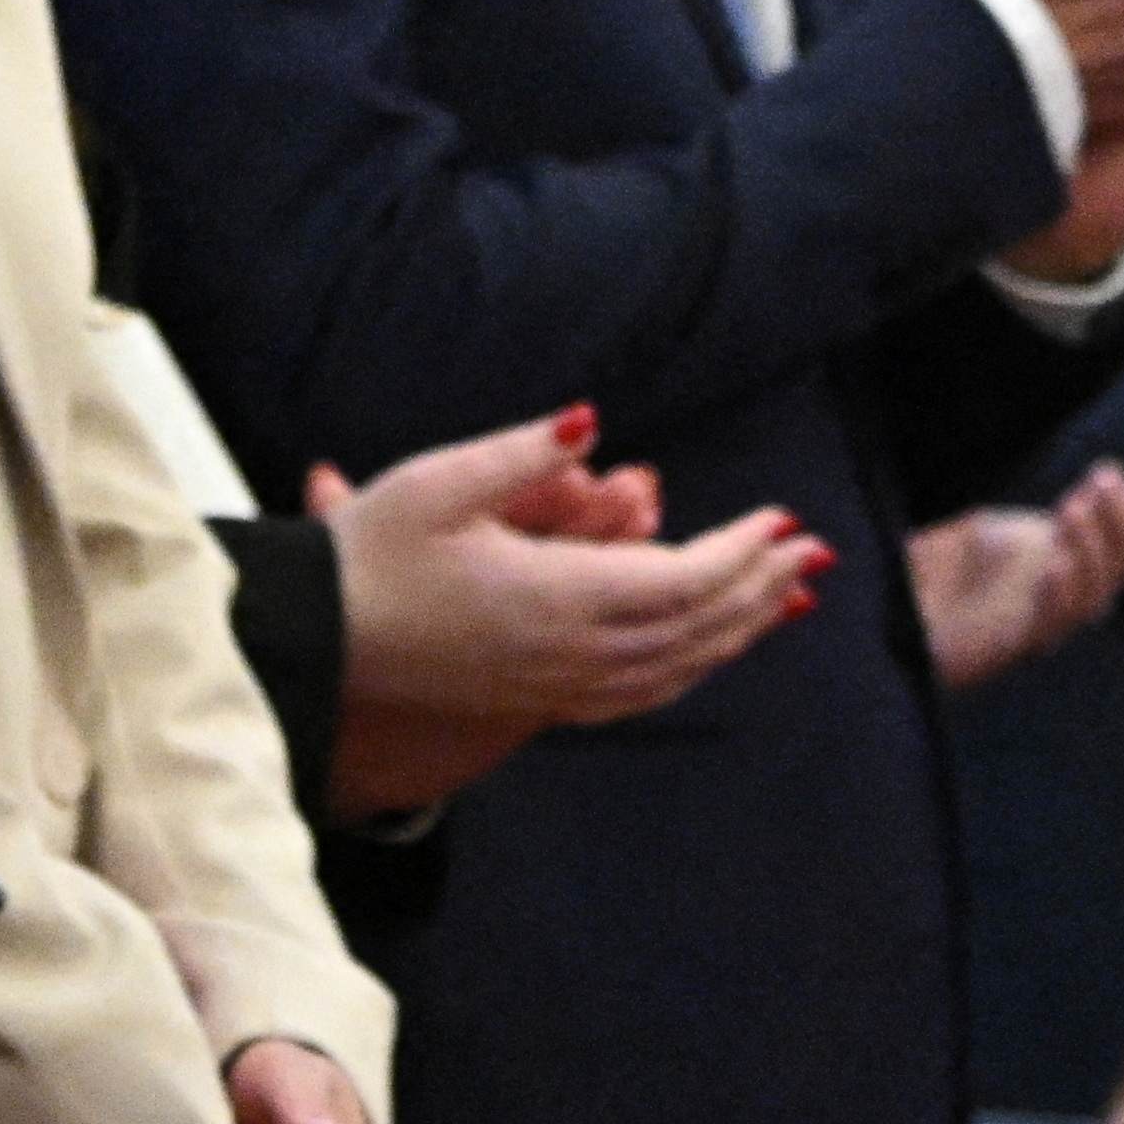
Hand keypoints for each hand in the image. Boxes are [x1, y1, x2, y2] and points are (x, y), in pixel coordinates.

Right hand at [313, 416, 823, 813]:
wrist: (311, 648)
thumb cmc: (365, 558)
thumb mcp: (434, 483)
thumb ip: (521, 451)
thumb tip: (594, 421)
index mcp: (553, 597)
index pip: (681, 580)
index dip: (742, 553)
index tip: (784, 521)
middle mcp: (567, 653)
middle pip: (695, 628)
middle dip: (760, 588)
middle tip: (811, 553)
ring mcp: (554, 686)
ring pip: (674, 669)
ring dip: (736, 633)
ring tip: (783, 598)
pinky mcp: (536, 702)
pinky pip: (638, 695)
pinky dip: (689, 669)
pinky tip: (706, 650)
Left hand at [914, 466, 1123, 690]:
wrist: (886, 618)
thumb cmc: (939, 575)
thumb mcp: (992, 530)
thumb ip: (1052, 516)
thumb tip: (1117, 480)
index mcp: (1064, 570)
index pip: (1123, 548)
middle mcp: (1060, 603)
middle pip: (1116, 571)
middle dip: (1117, 524)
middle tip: (1103, 480)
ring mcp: (1038, 627)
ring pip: (1090, 598)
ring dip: (1088, 551)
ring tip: (1072, 508)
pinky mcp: (1009, 649)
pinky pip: (1047, 629)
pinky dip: (1056, 597)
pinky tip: (1054, 564)